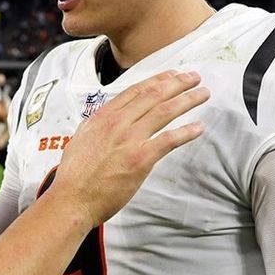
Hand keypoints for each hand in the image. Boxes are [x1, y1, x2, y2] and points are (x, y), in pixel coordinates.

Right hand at [53, 69, 208, 226]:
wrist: (71, 199)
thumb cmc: (74, 177)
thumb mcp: (81, 141)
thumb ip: (97, 128)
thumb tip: (104, 122)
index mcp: (102, 117)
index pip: (135, 91)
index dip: (156, 80)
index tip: (171, 74)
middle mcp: (117, 123)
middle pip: (153, 95)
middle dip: (177, 83)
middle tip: (194, 77)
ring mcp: (129, 140)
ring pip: (164, 111)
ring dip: (187, 100)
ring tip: (203, 94)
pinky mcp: (140, 159)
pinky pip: (168, 140)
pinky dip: (186, 132)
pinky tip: (198, 128)